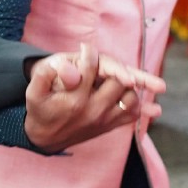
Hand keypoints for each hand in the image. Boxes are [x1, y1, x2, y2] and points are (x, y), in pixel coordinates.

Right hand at [23, 43, 166, 152]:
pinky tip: (153, 107)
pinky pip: (132, 116)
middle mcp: (93, 110)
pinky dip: (142, 108)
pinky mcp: (109, 126)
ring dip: (131, 85)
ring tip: (124, 78)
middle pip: (119, 81)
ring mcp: (104, 119)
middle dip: (116, 69)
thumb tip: (71, 68)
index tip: (85, 48)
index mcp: (75, 99)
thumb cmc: (39, 108)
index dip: (88, 53)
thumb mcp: (34, 92)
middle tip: (106, 64)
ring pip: (131, 98)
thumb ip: (47, 76)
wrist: (44, 138)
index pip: (91, 67)